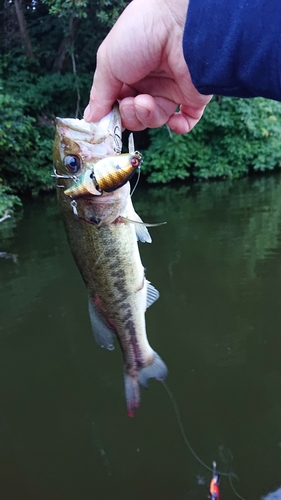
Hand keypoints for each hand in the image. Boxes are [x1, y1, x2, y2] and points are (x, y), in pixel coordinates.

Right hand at [84, 0, 211, 133]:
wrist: (177, 22)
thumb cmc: (140, 32)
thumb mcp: (108, 62)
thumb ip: (99, 94)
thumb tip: (90, 118)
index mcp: (128, 73)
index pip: (117, 104)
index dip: (113, 115)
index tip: (107, 121)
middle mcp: (149, 82)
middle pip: (135, 115)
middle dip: (130, 115)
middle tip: (130, 103)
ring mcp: (171, 89)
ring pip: (156, 120)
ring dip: (147, 116)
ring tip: (145, 102)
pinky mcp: (192, 95)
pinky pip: (187, 121)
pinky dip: (180, 126)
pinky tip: (173, 120)